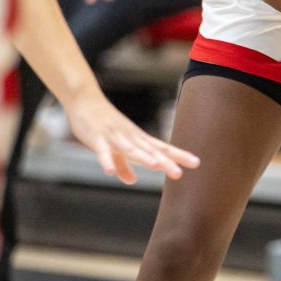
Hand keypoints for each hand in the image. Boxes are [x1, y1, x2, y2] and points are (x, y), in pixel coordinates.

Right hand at [62, 89, 199, 183]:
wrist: (84, 100)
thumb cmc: (103, 124)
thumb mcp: (115, 148)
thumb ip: (123, 164)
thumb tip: (132, 181)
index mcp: (137, 139)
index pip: (162, 148)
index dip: (178, 155)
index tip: (196, 162)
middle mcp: (130, 137)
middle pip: (150, 151)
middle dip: (164, 162)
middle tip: (179, 173)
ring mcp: (114, 136)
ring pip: (130, 149)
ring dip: (142, 157)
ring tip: (155, 166)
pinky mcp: (97, 137)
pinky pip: (102, 151)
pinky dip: (106, 160)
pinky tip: (109, 172)